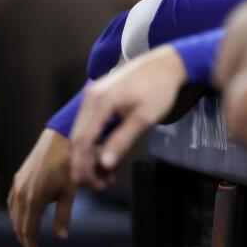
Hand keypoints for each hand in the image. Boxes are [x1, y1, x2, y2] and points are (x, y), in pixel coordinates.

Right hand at [8, 129, 75, 246]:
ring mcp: (17, 184)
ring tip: (27, 235)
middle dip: (25, 238)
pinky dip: (16, 212)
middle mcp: (21, 193)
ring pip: (14, 213)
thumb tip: (61, 236)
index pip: (29, 230)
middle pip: (19, 224)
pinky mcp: (18, 177)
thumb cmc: (68, 165)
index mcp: (33, 200)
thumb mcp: (69, 191)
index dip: (31, 244)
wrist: (60, 139)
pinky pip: (13, 201)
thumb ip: (63, 215)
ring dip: (19, 225)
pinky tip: (22, 214)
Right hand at [70, 46, 186, 189]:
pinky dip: (94, 139)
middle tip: (98, 184)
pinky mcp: (99, 94)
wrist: (167, 63)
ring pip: (83, 130)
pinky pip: (90, 122)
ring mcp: (93, 94)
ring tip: (104, 173)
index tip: (87, 184)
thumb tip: (104, 165)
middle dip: (85, 163)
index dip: (82, 164)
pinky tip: (105, 152)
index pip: (84, 140)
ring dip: (89, 152)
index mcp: (101, 101)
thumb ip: (122, 141)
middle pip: (79, 137)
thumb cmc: (160, 89)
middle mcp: (91, 97)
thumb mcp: (144, 118)